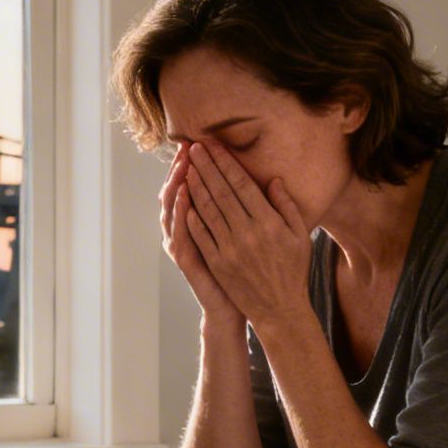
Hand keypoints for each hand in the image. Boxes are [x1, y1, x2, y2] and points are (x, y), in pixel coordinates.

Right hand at [159, 144, 240, 326]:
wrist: (236, 307)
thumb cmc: (245, 272)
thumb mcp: (253, 236)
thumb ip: (257, 210)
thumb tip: (272, 181)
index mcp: (206, 221)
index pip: (199, 185)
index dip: (202, 164)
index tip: (207, 141)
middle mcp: (190, 229)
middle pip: (183, 191)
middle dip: (186, 167)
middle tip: (189, 144)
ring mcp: (185, 243)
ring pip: (175, 208)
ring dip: (178, 184)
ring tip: (184, 162)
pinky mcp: (187, 259)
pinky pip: (180, 233)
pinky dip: (180, 213)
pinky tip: (184, 195)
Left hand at [181, 141, 312, 330]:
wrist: (280, 309)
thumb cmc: (293, 271)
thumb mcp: (300, 236)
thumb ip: (287, 206)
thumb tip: (273, 180)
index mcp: (269, 223)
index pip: (242, 185)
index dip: (226, 163)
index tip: (214, 146)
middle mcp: (247, 233)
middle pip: (221, 192)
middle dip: (206, 167)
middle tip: (194, 147)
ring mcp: (230, 249)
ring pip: (208, 210)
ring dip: (195, 186)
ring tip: (187, 167)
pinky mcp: (218, 263)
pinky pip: (201, 235)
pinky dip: (192, 217)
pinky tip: (184, 200)